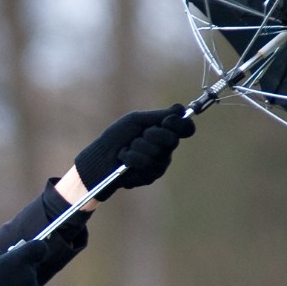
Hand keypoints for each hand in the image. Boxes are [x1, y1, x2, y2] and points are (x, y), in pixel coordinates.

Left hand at [73, 105, 196, 198]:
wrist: (101, 156)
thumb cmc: (117, 136)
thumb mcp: (136, 120)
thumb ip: (158, 116)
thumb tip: (180, 109)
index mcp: (165, 133)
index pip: (185, 128)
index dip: (179, 124)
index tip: (166, 121)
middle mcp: (166, 149)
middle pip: (172, 140)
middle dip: (152, 134)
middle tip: (139, 136)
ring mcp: (160, 164)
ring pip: (157, 152)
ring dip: (137, 147)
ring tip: (127, 149)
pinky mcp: (151, 176)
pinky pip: (146, 164)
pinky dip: (131, 158)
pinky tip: (124, 160)